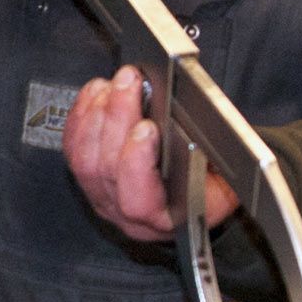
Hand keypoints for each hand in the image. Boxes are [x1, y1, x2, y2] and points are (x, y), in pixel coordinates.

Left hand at [62, 66, 240, 241]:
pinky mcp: (88, 180)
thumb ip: (215, 159)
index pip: (139, 201)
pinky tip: (97, 95)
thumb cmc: (213, 185)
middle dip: (116, 118)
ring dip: (97, 115)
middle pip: (106, 170)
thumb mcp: (228, 178)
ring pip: (86, 159)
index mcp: (166, 218)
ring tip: (115, 85)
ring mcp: (104, 197)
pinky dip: (81, 117)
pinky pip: (73, 150)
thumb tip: (199, 125)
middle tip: (129, 83)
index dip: (136, 163)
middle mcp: (129, 215)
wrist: (201, 193)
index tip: (147, 127)